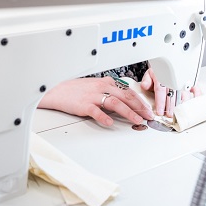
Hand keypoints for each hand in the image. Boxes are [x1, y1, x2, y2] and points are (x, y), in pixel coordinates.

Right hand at [38, 77, 154, 126]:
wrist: (58, 91)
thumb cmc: (77, 90)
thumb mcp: (96, 86)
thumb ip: (110, 92)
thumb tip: (124, 101)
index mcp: (107, 82)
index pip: (128, 91)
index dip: (140, 101)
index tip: (148, 109)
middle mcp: (102, 87)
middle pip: (125, 97)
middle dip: (139, 107)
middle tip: (148, 116)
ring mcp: (93, 96)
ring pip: (115, 103)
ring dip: (128, 112)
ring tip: (136, 120)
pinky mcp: (84, 104)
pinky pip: (96, 111)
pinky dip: (104, 117)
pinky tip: (110, 123)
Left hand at [140, 68, 201, 117]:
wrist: (166, 64)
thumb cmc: (159, 72)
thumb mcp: (149, 74)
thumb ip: (146, 80)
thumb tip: (145, 85)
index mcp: (161, 76)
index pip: (160, 90)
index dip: (160, 102)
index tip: (160, 111)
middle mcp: (173, 77)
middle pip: (173, 93)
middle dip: (171, 106)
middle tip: (170, 115)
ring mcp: (183, 79)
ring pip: (184, 92)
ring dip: (182, 103)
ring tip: (180, 112)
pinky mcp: (190, 80)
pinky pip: (196, 87)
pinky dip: (196, 95)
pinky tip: (194, 103)